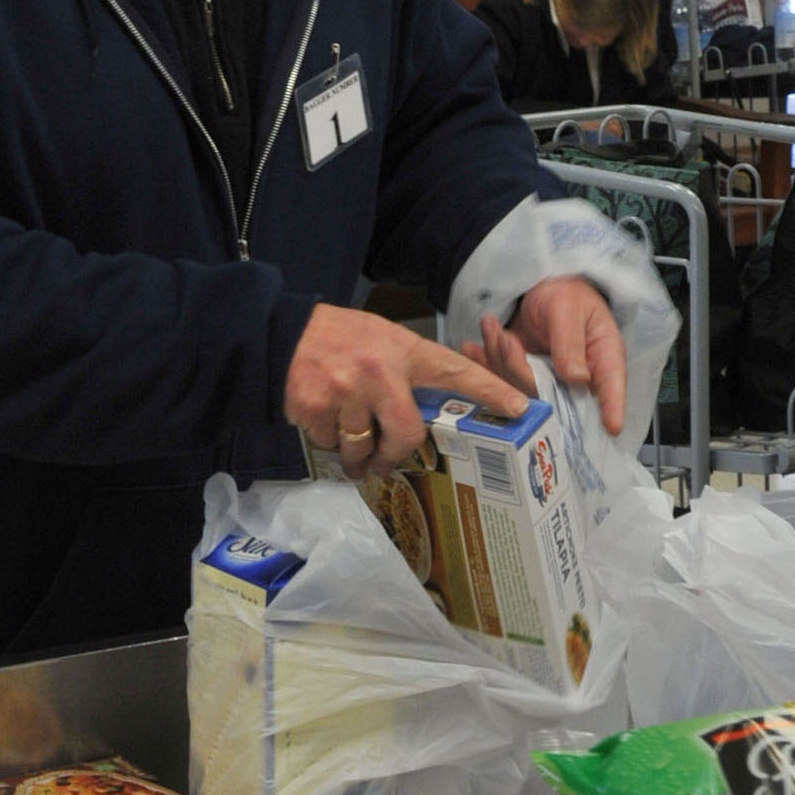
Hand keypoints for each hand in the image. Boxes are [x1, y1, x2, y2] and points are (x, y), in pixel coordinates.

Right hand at [284, 303, 530, 480]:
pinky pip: (331, 444)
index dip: (489, 390)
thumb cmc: (335, 337)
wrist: (275, 332)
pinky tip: (320, 418)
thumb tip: (435, 409)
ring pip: (363, 446)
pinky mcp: (316, 409)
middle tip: (387, 462)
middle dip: (396, 454)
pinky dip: (327, 440)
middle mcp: (378, 370)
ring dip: (356, 455)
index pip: (454, 370)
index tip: (519, 408)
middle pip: (406, 433)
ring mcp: (346, 391)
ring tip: (348, 448)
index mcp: (401, 349)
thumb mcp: (378, 338)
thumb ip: (406, 369)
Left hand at [462, 275, 625, 435]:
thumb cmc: (565, 295)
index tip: (612, 427)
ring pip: (523, 389)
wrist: (538, 290)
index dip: (613, 409)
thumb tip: (578, 378)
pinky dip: (487, 363)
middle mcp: (578, 379)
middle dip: (522, 369)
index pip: (612, 388)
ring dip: (501, 359)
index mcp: (602, 358)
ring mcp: (550, 383)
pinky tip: (473, 346)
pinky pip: (505, 382)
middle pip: (554, 395)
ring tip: (491, 327)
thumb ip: (569, 342)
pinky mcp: (525, 381)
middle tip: (506, 340)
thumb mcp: (567, 309)